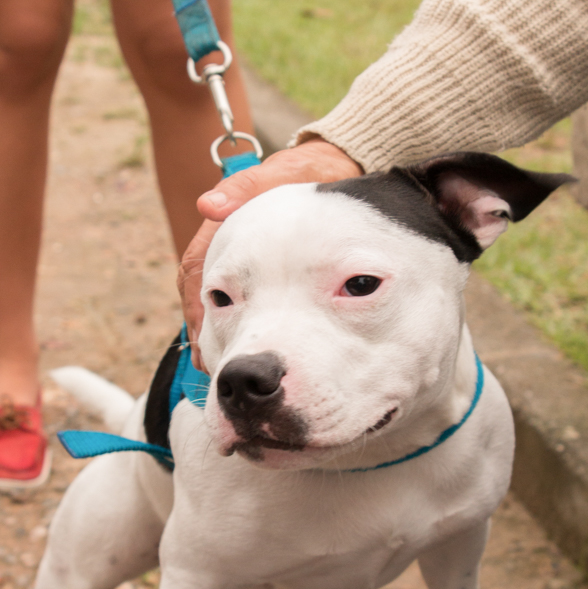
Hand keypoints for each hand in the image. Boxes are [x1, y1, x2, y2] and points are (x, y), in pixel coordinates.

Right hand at [178, 140, 362, 368]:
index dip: (197, 305)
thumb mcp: (282, 175)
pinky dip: (239, 322)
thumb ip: (247, 187)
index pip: (198, 268)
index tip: (202, 337)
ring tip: (219, 364)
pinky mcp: (263, 267)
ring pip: (222, 298)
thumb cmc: (309, 172)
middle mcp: (231, 243)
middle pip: (203, 292)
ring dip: (219, 330)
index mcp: (228, 224)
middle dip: (205, 327)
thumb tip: (208, 206)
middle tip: (209, 363)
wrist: (334, 171)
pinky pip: (243, 298)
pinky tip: (244, 345)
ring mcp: (247, 256)